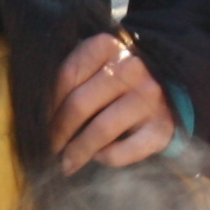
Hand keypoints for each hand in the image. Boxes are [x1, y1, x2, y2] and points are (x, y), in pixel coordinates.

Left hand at [50, 34, 175, 172]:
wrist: (171, 86)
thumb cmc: (119, 78)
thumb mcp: (97, 63)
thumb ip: (71, 77)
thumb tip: (38, 115)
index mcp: (109, 46)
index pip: (67, 76)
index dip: (48, 105)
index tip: (40, 123)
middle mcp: (132, 68)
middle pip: (80, 104)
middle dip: (58, 132)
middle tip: (49, 148)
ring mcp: (150, 97)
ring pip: (101, 129)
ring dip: (78, 151)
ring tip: (67, 163)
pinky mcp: (162, 127)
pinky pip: (125, 150)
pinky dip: (107, 158)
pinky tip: (99, 156)